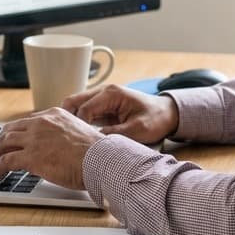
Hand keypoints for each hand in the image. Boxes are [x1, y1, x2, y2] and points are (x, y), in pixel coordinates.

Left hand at [0, 108, 103, 190]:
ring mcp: (34, 139)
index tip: (13, 141)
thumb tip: (55, 148)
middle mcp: (42, 123)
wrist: (100, 160)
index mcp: (54, 115)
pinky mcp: (31, 156)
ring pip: (4, 143)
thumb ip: (62, 135)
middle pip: (11, 129)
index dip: (17, 132)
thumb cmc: (96, 152)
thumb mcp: (77, 133)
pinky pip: (6, 161)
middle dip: (2, 142)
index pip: (27, 121)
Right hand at [61, 84, 178, 144]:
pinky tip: (79, 137)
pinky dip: (78, 123)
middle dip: (67, 121)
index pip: (84, 109)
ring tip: (71, 139)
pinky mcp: (101, 107)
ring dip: (71, 121)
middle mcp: (102, 92)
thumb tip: (94, 141)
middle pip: (72, 102)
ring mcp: (100, 98)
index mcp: (111, 94)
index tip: (78, 143)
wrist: (167, 114)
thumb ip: (115, 134)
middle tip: (67, 139)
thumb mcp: (138, 129)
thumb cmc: (156, 119)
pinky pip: (83, 112)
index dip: (78, 127)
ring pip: (75, 107)